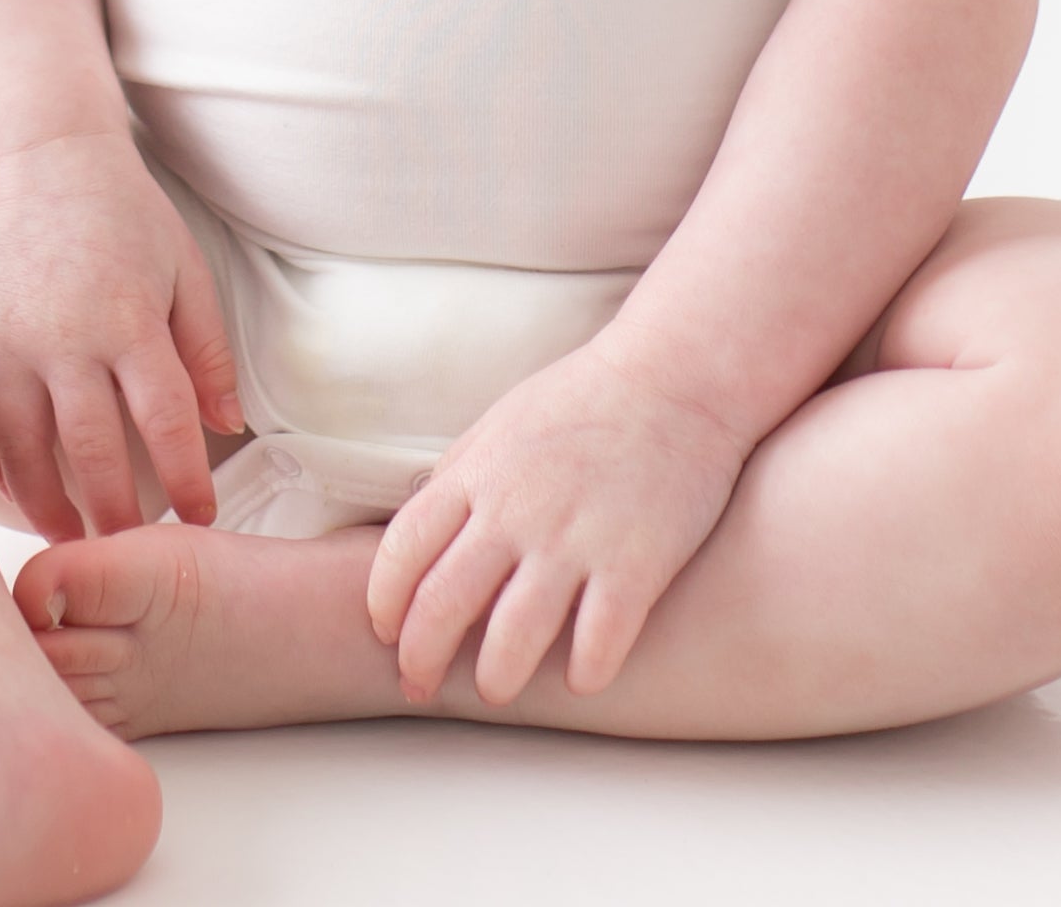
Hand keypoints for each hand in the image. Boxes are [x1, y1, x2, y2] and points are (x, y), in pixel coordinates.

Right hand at [0, 131, 242, 541]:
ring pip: (21, 448)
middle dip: (114, 512)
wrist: (39, 157)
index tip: (201, 519)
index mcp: (129, 318)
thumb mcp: (184, 268)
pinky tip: (11, 488)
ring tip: (68, 536)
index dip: (187, 479)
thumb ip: (208, 349)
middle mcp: (64, 336)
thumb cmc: (124, 215)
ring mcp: (5, 338)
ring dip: (45, 503)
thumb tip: (228, 423)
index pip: (166, 421)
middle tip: (127, 548)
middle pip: (91, 451)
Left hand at [365, 340, 751, 706]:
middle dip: (421, 658)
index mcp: (479, 473)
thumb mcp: (503, 424)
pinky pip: (597, 645)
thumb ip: (460, 478)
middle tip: (422, 684)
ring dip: (495, 679)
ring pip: (511, 640)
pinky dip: (582, 673)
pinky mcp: (636, 565)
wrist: (676, 374)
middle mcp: (517, 510)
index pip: (401, 551)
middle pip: (442, 605)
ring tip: (498, 686)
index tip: (387, 631)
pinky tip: (580, 674)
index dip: (384, 603)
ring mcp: (575, 540)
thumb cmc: (584, 400)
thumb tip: (417, 536)